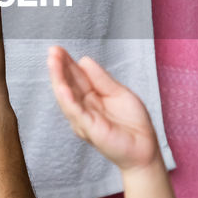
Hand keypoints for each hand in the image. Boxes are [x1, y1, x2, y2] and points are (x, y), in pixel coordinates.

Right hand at [46, 46, 159, 171]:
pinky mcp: (90, 130)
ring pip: (67, 97)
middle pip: (68, 85)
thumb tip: (84, 60)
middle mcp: (83, 109)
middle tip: (52, 51)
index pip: (75, 78)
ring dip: (58, 79)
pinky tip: (62, 87)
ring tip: (53, 62)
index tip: (58, 49)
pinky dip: (68, 100)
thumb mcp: (118, 93)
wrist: (145, 148)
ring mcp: (84, 119)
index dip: (67, 63)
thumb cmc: (133, 123)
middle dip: (59, 68)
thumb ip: (101, 79)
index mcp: (90, 98)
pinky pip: (76, 113)